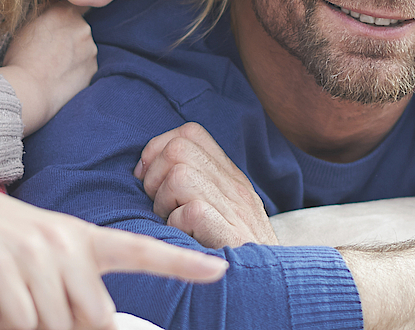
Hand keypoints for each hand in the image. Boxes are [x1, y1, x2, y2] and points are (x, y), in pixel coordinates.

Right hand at [0, 2, 95, 134]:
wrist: (29, 91)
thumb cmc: (21, 58)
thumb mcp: (26, 25)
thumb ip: (46, 10)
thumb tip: (55, 3)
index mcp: (66, 12)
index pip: (77, 3)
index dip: (69, 11)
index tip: (62, 19)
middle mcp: (83, 28)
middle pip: (79, 27)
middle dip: (69, 35)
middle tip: (50, 49)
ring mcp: (91, 50)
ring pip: (84, 48)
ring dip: (74, 53)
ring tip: (53, 66)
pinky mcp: (93, 71)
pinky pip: (85, 66)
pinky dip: (76, 70)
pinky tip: (61, 77)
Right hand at [0, 175, 226, 329]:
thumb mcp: (33, 254)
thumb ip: (67, 286)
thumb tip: (88, 326)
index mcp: (77, 236)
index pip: (140, 251)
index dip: (182, 263)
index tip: (221, 269)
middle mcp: (64, 242)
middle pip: (95, 320)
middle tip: (28, 311)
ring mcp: (36, 255)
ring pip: (57, 327)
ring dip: (29, 327)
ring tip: (5, 299)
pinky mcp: (4, 270)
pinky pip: (24, 324)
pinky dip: (8, 324)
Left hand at [133, 123, 277, 248]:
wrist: (267, 281)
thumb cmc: (231, 250)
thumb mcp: (219, 209)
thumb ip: (195, 183)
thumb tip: (147, 169)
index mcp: (230, 175)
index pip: (190, 133)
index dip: (158, 149)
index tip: (149, 178)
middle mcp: (234, 186)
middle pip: (178, 149)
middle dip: (154, 176)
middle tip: (159, 204)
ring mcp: (234, 208)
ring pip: (180, 176)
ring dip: (163, 202)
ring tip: (172, 221)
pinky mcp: (230, 233)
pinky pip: (189, 212)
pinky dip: (176, 225)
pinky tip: (184, 237)